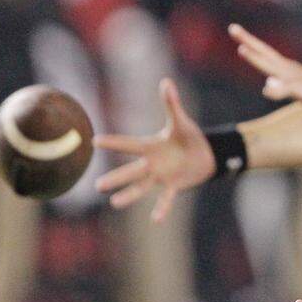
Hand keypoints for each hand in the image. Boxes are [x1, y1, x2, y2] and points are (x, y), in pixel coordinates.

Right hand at [94, 78, 213, 222]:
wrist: (206, 153)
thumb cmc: (188, 136)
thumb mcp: (180, 121)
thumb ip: (171, 103)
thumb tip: (166, 81)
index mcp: (151, 146)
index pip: (129, 143)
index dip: (114, 142)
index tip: (95, 141)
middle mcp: (152, 163)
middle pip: (131, 170)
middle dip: (116, 177)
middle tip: (98, 185)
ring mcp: (162, 176)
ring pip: (142, 186)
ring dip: (129, 194)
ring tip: (114, 203)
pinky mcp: (175, 185)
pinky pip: (166, 198)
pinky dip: (162, 208)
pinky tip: (156, 219)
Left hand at [229, 23, 301, 109]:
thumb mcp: (294, 88)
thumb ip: (280, 86)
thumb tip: (267, 85)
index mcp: (284, 68)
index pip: (263, 52)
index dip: (249, 42)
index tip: (235, 30)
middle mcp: (287, 68)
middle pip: (264, 52)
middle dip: (247, 40)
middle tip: (232, 28)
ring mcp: (293, 77)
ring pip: (271, 66)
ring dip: (256, 58)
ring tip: (241, 50)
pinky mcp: (300, 89)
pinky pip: (286, 89)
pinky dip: (277, 89)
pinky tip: (268, 87)